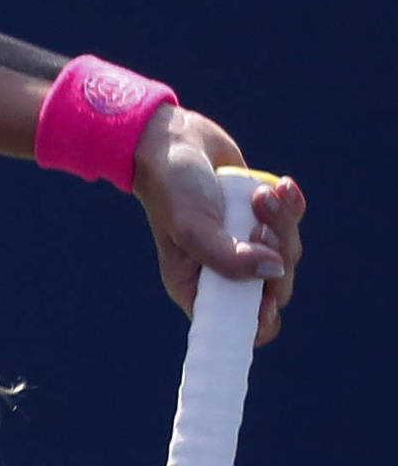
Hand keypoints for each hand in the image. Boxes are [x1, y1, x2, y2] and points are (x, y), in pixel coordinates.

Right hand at [132, 105, 304, 345]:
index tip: (267, 300)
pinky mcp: (261, 217)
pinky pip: (293, 222)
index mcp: (197, 286)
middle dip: (278, 253)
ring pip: (288, 251)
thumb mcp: (192, 228)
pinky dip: (292, 204)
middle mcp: (223, 270)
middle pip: (274, 286)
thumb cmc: (172, 190)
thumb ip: (229, 258)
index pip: (238, 324)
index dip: (260, 319)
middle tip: (259, 224)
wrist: (175, 142)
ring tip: (262, 194)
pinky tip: (280, 186)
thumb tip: (276, 272)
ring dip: (283, 221)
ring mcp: (244, 244)